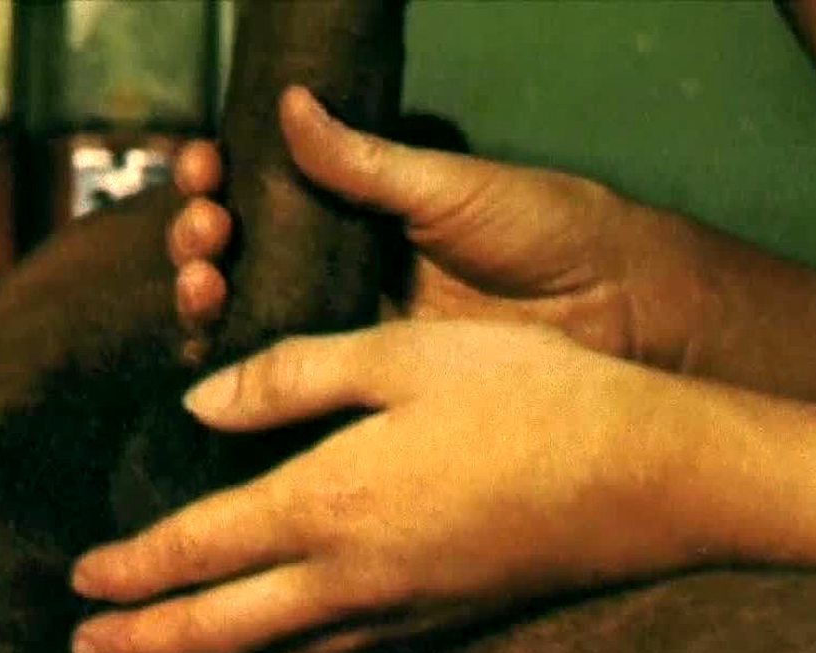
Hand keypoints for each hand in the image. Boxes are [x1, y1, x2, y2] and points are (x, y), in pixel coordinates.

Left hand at [69, 321, 693, 652]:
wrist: (648, 475)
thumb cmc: (531, 397)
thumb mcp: (407, 354)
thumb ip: (294, 377)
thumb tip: (200, 401)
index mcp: (330, 499)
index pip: (200, 548)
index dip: (134, 566)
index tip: (82, 575)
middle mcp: (351, 577)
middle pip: (219, 627)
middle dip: (144, 640)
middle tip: (83, 651)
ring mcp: (398, 615)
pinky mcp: (441, 627)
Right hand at [169, 86, 707, 368]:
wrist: (613, 308)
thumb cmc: (545, 229)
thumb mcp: (449, 188)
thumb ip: (367, 163)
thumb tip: (291, 106)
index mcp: (364, 210)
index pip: (269, 191)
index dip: (225, 179)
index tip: (204, 166)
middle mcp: (349, 265)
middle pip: (245, 255)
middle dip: (203, 238)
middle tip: (204, 230)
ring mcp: (357, 326)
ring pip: (255, 315)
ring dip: (208, 297)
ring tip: (202, 281)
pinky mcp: (374, 382)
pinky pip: (296, 379)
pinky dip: (246, 371)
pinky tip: (215, 358)